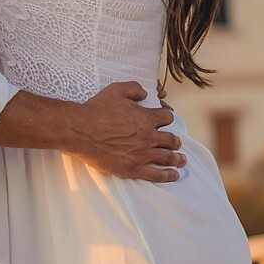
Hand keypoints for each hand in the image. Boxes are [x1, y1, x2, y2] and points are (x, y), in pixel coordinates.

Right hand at [68, 83, 183, 181]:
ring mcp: (142, 154)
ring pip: (168, 157)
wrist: (81, 131)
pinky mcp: (133, 168)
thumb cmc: (96, 110)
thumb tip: (145, 93)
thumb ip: (134, 88)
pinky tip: (174, 175)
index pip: (167, 118)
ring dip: (177, 158)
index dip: (167, 118)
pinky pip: (156, 174)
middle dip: (175, 141)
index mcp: (146, 118)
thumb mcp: (116, 90)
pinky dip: (168, 175)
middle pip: (171, 140)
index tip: (165, 121)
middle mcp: (148, 137)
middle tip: (176, 143)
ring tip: (181, 160)